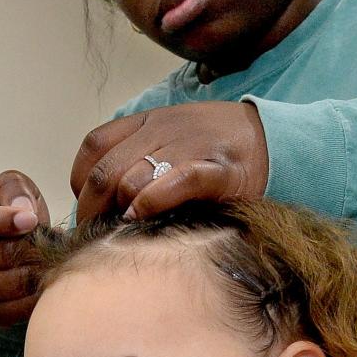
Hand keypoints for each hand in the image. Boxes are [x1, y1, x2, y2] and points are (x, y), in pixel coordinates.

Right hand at [0, 170, 51, 327]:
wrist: (16, 250)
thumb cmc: (11, 212)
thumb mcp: (12, 188)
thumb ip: (14, 189)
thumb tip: (23, 212)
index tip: (30, 219)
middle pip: (0, 254)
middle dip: (33, 245)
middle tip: (52, 237)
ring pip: (15, 282)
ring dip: (42, 268)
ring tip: (51, 255)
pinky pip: (21, 306)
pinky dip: (42, 291)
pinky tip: (47, 276)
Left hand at [71, 103, 268, 223]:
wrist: (274, 141)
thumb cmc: (216, 152)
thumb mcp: (171, 141)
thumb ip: (137, 159)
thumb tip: (98, 198)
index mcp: (148, 121)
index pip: (95, 146)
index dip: (82, 180)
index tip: (88, 207)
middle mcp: (164, 130)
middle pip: (106, 169)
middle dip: (92, 208)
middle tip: (93, 234)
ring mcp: (191, 148)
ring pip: (133, 177)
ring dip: (118, 209)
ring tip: (117, 233)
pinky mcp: (219, 171)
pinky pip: (178, 181)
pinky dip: (153, 200)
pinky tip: (141, 217)